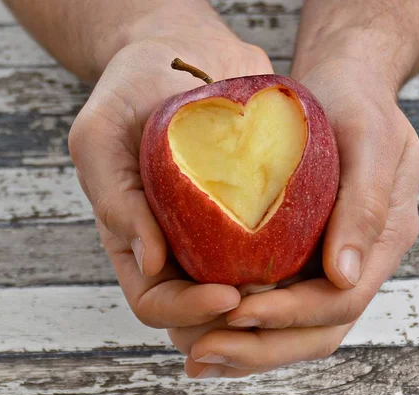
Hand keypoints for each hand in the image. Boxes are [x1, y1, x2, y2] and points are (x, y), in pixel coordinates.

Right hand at [68, 6, 273, 329]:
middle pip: (203, 312)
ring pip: (245, 290)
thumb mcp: (101, 138)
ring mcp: (219, 229)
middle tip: (271, 301)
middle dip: (235, 321)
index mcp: (138, 241)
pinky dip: (293, 259)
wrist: (183, 49)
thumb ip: (114, 200)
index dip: (188, 311)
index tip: (229, 297)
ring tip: (299, 286)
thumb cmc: (131, 89)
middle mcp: (180, 244)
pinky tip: (318, 250)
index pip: (156, 303)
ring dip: (271, 301)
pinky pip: (277, 246)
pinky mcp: (255, 207)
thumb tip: (150, 265)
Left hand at [174, 59, 418, 377]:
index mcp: (382, 241)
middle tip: (202, 355)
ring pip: (296, 329)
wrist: (347, 86)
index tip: (237, 313)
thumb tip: (342, 276)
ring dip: (247, 348)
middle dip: (260, 349)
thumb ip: (365, 206)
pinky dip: (244, 324)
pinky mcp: (304, 254)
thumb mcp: (370, 141)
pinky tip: (204, 326)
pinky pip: (278, 302)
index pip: (339, 302)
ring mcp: (330, 263)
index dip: (289, 316)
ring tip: (195, 355)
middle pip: (316, 332)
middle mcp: (358, 263)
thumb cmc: (358, 105)